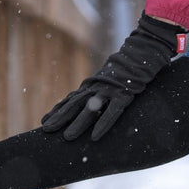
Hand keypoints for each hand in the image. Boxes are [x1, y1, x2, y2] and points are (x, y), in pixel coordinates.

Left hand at [42, 14, 185, 140]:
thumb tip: (90, 100)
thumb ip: (99, 87)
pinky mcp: (124, 94)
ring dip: (77, 123)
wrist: (143, 50)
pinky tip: (95, 136)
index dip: (58, 110)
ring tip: (67, 137)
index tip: (44, 121)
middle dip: (60, 117)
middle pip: (74, 104)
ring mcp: (109, 90)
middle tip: (46, 130)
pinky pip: (112, 112)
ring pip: (90, 110)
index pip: (71, 99)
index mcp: (92, 84)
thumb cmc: (128, 66)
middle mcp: (96, 87)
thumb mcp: (109, 77)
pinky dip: (103, 124)